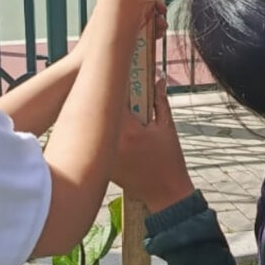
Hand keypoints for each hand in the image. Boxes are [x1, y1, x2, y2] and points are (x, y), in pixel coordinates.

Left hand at [109, 69, 194, 211]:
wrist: (164, 193)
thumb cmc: (169, 160)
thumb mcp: (167, 128)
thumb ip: (160, 101)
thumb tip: (158, 78)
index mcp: (129, 131)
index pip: (114, 99)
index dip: (113, 83)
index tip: (114, 71)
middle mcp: (111, 143)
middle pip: (99, 111)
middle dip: (101, 96)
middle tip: (100, 77)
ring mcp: (104, 155)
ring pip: (95, 127)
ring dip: (97, 114)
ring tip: (97, 99)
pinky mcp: (102, 164)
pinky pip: (96, 143)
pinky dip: (98, 133)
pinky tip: (98, 126)